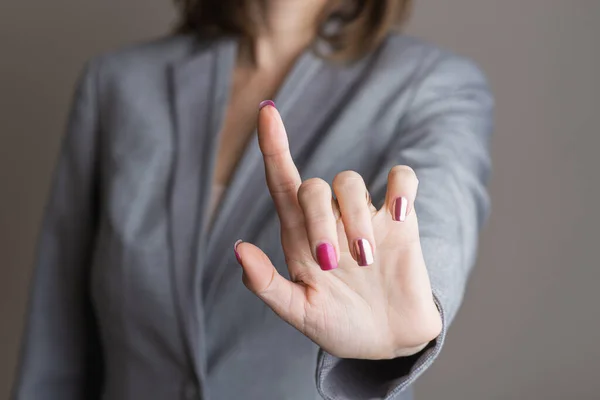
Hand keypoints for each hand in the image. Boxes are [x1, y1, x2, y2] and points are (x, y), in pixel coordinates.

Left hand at [234, 102, 441, 359]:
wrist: (388, 342)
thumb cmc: (339, 325)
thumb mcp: (300, 313)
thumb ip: (268, 286)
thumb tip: (239, 249)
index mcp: (299, 236)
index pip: (281, 181)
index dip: (273, 146)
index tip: (266, 111)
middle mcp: (329, 219)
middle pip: (314, 186)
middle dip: (320, 220)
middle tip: (333, 265)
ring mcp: (365, 216)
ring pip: (352, 182)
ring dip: (356, 219)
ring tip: (365, 262)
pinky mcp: (401, 220)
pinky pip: (402, 180)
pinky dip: (401, 189)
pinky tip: (398, 215)